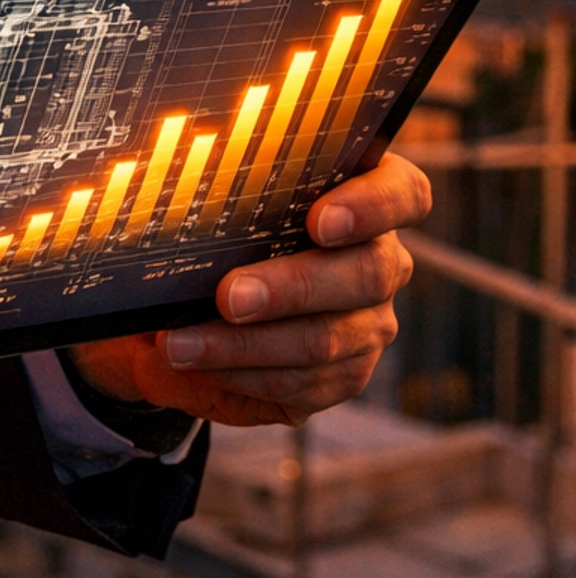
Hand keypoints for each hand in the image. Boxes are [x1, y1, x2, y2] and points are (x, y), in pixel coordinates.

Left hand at [68, 151, 431, 428]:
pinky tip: (199, 366)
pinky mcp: (344, 375)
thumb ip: (216, 195)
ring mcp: (369, 323)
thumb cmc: (210, 234)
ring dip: (245, 344)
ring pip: (325, 339)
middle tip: (229, 295)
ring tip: (180, 342)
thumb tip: (173, 194)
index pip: (403, 193)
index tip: (320, 220)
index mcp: (366, 197)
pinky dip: (243, 375)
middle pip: (364, 274)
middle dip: (291, 286)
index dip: (372, 205)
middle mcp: (381, 260)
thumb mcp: (211, 204)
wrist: (189, 303)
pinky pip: (304, 385)